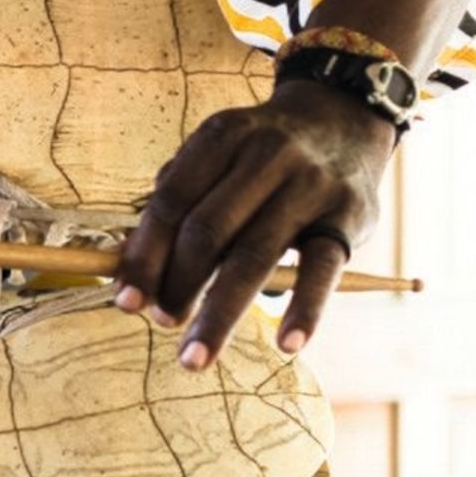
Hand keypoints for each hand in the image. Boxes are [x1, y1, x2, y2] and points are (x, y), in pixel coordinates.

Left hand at [113, 79, 394, 361]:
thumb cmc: (258, 155)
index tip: (125, 301)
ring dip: (220, 313)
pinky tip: (287, 344)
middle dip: (178, 284)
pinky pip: (323, 269)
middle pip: (209, 231)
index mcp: (220, 138)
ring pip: (256, 257)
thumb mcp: (217, 154)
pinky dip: (306, 309)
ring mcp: (310, 186)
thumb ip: (178, 198)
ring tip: (195, 356)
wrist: (342, 120)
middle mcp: (265, 156)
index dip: (144, 255)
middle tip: (161, 324)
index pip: (171, 203)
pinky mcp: (349, 216)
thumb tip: (131, 266)